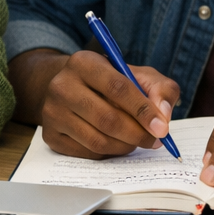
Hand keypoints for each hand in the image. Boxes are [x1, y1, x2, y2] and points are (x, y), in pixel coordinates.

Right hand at [39, 50, 180, 158]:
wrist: (74, 87)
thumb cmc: (112, 82)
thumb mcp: (139, 75)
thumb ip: (160, 89)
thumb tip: (163, 114)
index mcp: (84, 62)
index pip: (118, 87)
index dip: (143, 110)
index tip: (162, 128)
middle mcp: (62, 85)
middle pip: (107, 118)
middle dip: (137, 134)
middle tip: (155, 140)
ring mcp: (52, 112)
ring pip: (98, 140)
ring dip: (125, 146)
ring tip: (138, 141)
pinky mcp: (50, 135)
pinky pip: (87, 153)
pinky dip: (109, 152)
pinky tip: (118, 143)